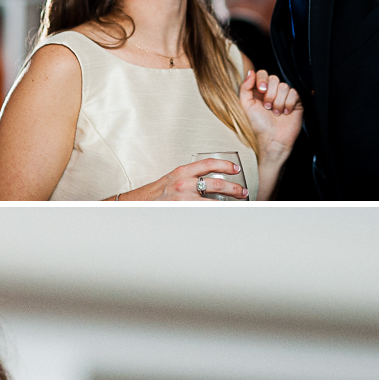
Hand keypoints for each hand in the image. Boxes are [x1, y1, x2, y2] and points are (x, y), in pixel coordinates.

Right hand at [118, 156, 248, 201]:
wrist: (136, 206)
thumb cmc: (153, 195)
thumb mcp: (170, 180)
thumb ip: (187, 179)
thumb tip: (207, 182)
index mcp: (181, 172)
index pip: (208, 163)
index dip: (225, 164)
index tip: (235, 168)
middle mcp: (184, 184)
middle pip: (216, 183)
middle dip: (233, 188)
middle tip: (242, 191)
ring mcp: (184, 199)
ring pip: (214, 200)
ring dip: (229, 202)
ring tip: (238, 204)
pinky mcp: (184, 211)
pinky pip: (205, 212)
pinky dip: (216, 214)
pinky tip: (224, 216)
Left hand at [238, 67, 301, 158]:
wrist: (273, 139)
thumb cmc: (259, 125)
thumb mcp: (246, 106)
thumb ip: (245, 88)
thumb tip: (250, 72)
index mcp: (261, 91)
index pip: (263, 73)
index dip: (262, 79)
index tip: (261, 90)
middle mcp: (273, 91)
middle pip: (274, 78)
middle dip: (269, 95)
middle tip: (267, 107)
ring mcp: (285, 96)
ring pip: (284, 86)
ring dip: (278, 102)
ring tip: (276, 113)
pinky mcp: (296, 102)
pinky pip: (294, 93)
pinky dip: (288, 104)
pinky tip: (285, 113)